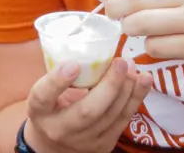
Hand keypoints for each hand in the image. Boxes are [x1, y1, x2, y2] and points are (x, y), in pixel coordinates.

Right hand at [24, 59, 152, 152]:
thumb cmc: (52, 108)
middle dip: (109, 86)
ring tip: (132, 67)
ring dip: (127, 88)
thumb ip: (59, 73)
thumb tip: (86, 42)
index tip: (73, 64)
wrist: (55, 147)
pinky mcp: (104, 144)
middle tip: (120, 62)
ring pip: (111, 115)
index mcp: (39, 111)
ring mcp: (84, 141)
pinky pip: (124, 120)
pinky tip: (143, 80)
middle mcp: (59, 129)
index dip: (57, 81)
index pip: (43, 96)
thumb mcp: (46, 92)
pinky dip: (136, 98)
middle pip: (87, 111)